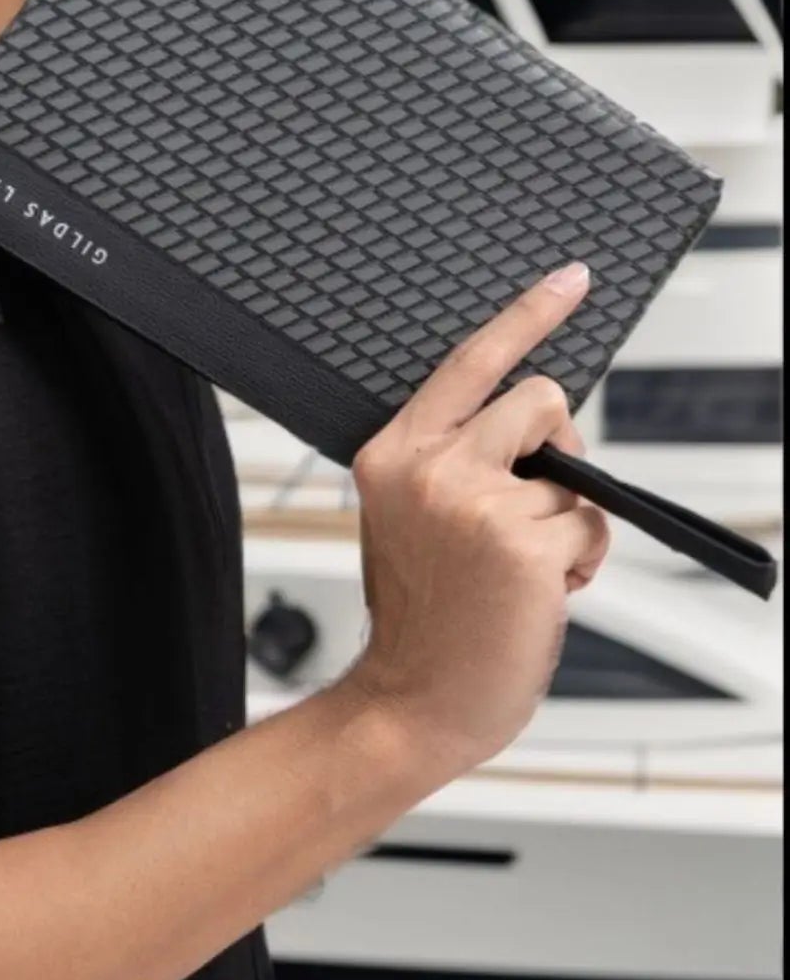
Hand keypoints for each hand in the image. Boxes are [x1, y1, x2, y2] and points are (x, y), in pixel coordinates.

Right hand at [344, 263, 611, 775]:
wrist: (410, 700)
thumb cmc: (421, 615)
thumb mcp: (408, 515)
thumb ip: (453, 459)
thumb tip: (538, 427)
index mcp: (392, 451)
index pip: (471, 361)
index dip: (528, 314)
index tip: (571, 279)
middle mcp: (429, 466)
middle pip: (539, 400)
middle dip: (557, 446)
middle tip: (533, 501)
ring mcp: (475, 502)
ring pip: (570, 474)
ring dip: (565, 522)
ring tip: (520, 569)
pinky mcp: (523, 543)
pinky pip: (587, 526)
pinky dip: (579, 561)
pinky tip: (537, 594)